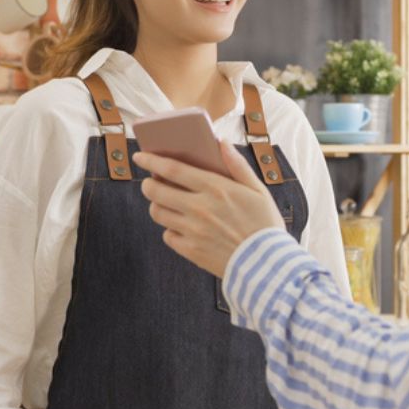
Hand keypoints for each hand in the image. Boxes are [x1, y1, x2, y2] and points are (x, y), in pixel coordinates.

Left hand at [134, 140, 285, 277]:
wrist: (268, 265)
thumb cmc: (265, 225)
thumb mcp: (258, 190)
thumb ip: (237, 165)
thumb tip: (221, 142)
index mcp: (216, 188)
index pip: (173, 169)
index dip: (152, 161)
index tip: (140, 156)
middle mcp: (199, 208)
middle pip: (156, 191)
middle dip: (148, 184)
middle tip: (150, 183)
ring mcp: (193, 231)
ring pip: (158, 213)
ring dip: (157, 205)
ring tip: (165, 204)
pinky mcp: (191, 251)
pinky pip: (168, 236)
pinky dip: (170, 230)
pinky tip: (181, 227)